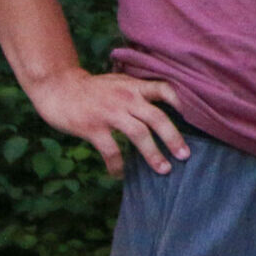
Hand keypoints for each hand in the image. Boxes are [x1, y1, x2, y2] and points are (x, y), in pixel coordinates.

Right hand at [24, 68, 186, 176]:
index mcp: (134, 86)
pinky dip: (117, 165)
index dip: (182, 103)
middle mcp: (126, 98)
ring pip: (139, 135)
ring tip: (164, 170)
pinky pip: (111, 150)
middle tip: (185, 155)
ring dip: (153, 154)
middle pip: (157, 118)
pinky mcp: (93, 127)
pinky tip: (119, 174)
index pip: (165, 89)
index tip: (196, 119)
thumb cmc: (93, 88)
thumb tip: (167, 103)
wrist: (59, 87)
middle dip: (173, 138)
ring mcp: (109, 113)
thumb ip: (139, 90)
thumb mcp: (119, 81)